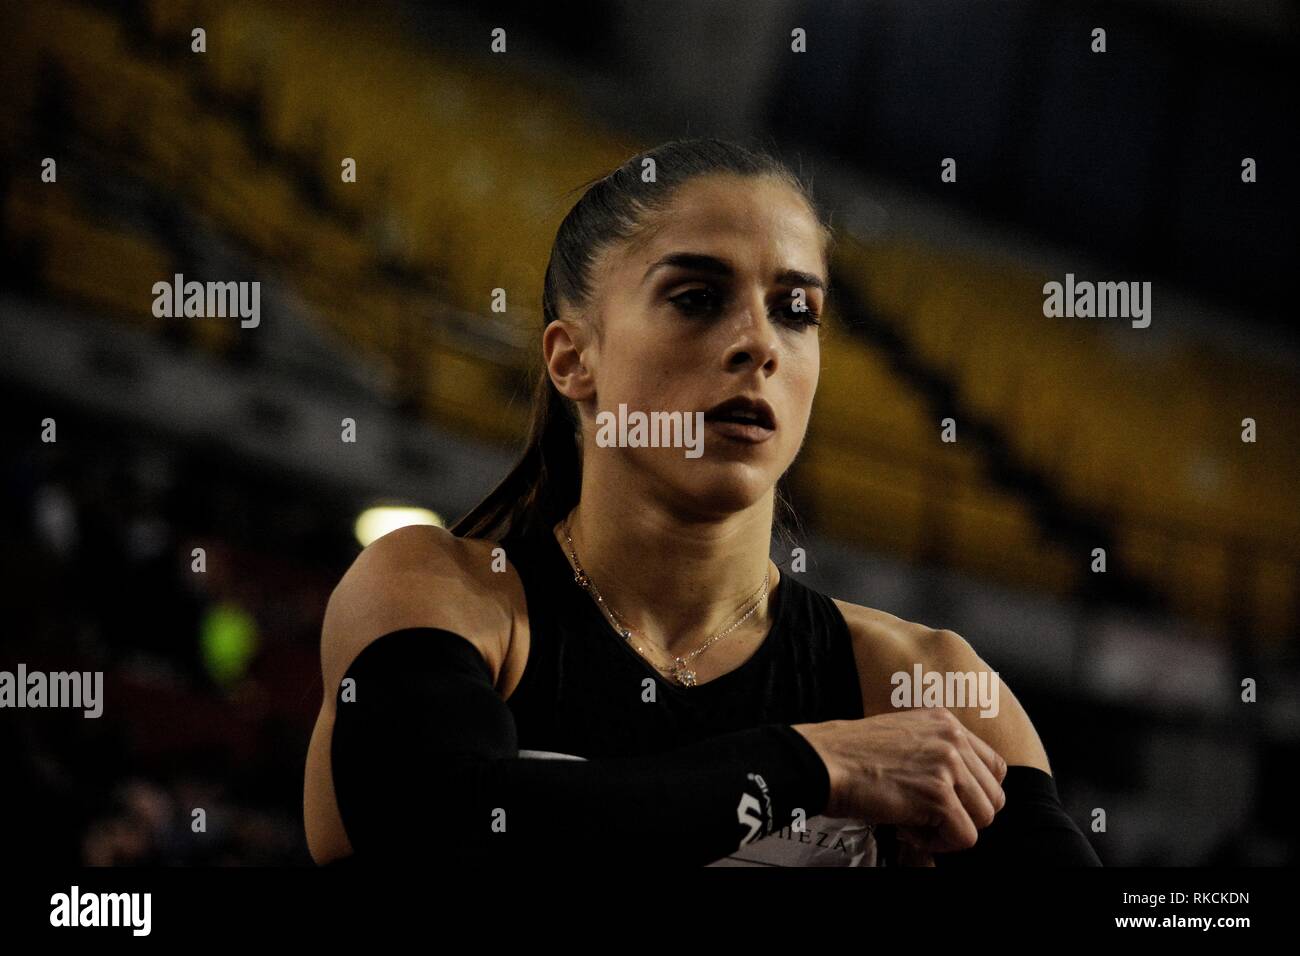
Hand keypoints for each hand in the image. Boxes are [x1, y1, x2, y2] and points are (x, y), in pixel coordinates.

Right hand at [792, 708, 1007, 852]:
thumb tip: (959, 789)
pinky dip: (938, 845)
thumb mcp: (903, 735)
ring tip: (917, 824)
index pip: (994, 766)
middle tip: (928, 818)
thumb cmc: (851, 754)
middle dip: (964, 815)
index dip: (975, 793)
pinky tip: (908, 830)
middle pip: (993, 796)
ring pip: (984, 818)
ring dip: (951, 830)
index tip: (948, 802)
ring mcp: (949, 766)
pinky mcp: (939, 796)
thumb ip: (936, 751)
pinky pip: (964, 837)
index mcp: (945, 722)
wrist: (824, 761)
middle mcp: (953, 739)